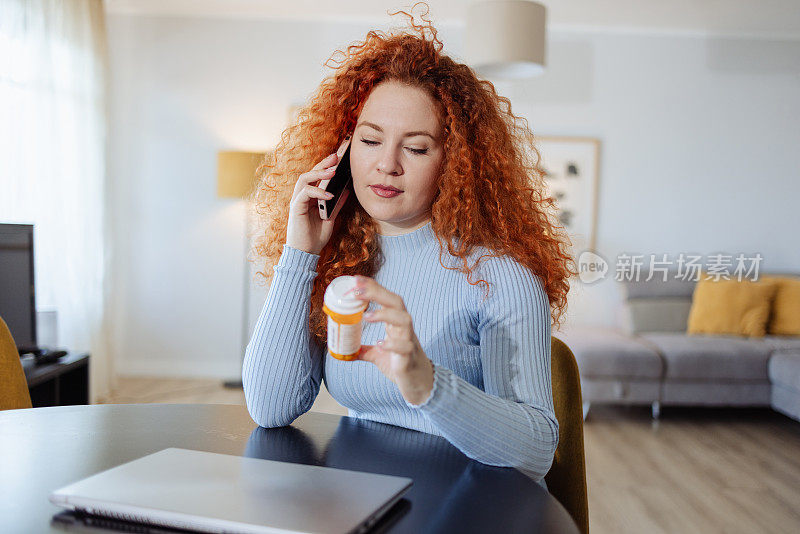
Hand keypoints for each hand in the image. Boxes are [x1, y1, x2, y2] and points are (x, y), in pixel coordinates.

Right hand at [285, 138, 350, 254]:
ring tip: (333, 171)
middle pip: (309, 173)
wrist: (306, 253)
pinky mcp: (295, 208)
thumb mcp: (331, 218)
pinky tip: (330, 194)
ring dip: (319, 173)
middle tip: (336, 157)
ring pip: (304, 179)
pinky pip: (305, 193)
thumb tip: (347, 191)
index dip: (326, 166)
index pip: (316, 177)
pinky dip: (318, 192)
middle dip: (323, 164)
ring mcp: (297, 201)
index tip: (339, 158)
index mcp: (309, 198)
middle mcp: (301, 197)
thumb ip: (337, 205)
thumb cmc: (315, 237)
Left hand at [352, 275, 434, 405]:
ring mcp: (409, 341)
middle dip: (378, 293)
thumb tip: (344, 351)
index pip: (386, 298)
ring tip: (367, 316)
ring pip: (404, 320)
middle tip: (357, 290)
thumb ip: (363, 349)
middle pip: (396, 302)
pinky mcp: (410, 357)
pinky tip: (379, 343)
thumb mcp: (378, 355)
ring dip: (385, 314)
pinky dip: (392, 344)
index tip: (356, 279)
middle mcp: (404, 328)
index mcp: (395, 323)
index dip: (373, 287)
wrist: (420, 384)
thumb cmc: (401, 363)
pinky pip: (405, 346)